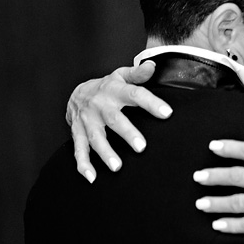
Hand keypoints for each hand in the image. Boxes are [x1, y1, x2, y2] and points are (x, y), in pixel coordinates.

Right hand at [66, 60, 171, 182]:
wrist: (75, 94)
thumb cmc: (107, 87)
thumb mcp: (121, 76)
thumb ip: (138, 74)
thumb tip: (153, 66)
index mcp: (114, 90)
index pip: (135, 95)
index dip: (151, 103)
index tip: (167, 113)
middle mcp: (99, 106)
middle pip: (114, 120)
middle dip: (127, 133)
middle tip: (141, 147)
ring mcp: (87, 121)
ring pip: (96, 138)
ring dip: (106, 153)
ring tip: (118, 167)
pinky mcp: (77, 133)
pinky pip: (79, 150)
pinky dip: (83, 164)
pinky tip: (92, 177)